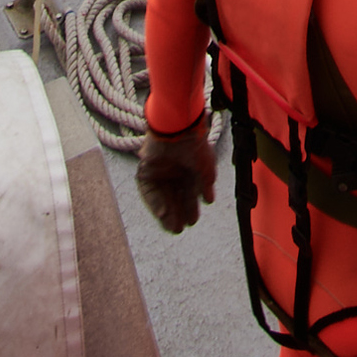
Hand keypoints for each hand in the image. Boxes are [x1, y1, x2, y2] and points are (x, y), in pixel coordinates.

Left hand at [136, 113, 217, 233]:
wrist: (175, 128)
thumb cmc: (194, 144)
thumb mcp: (205, 166)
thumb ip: (206, 183)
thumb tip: (210, 201)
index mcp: (189, 169)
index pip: (188, 193)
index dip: (189, 208)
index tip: (191, 221)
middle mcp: (174, 172)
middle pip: (175, 197)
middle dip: (178, 213)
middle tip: (181, 228)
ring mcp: (160, 172)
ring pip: (163, 197)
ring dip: (167, 212)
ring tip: (173, 227)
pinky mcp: (147, 171)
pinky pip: (149, 191)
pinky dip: (156, 203)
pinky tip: (163, 213)